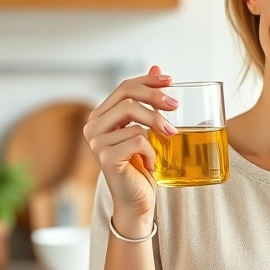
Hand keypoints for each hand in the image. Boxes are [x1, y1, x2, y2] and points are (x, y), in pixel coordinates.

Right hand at [83, 65, 179, 228]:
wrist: (137, 201)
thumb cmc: (142, 166)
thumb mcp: (148, 129)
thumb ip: (148, 102)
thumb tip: (157, 68)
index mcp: (102, 116)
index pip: (124, 87)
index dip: (147, 81)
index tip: (170, 80)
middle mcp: (93, 126)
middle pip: (127, 96)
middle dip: (155, 98)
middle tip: (176, 106)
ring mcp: (96, 141)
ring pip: (132, 116)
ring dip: (157, 126)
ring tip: (169, 138)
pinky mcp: (105, 157)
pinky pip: (137, 140)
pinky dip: (152, 151)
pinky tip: (151, 164)